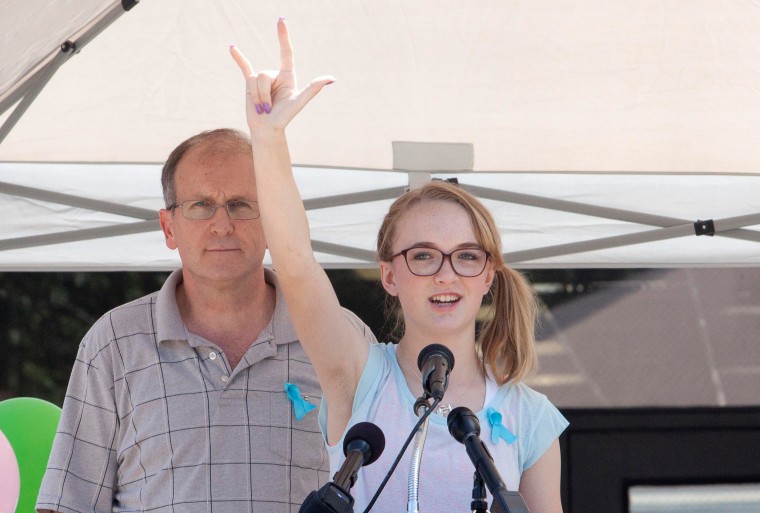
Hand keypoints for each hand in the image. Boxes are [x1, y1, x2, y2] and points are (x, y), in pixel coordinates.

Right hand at [230, 17, 333, 135]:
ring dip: (257, 97)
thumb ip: (312, 89)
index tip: (281, 20)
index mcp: (288, 76)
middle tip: (268, 108)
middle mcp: (275, 75)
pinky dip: (238, 58)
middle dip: (264, 94)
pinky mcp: (250, 83)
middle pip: (264, 74)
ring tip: (262, 108)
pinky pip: (244, 67)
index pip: (286, 52)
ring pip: (254, 79)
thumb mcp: (299, 103)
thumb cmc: (284, 118)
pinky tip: (232, 48)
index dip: (283, 36)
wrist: (267, 130)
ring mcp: (262, 79)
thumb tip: (331, 78)